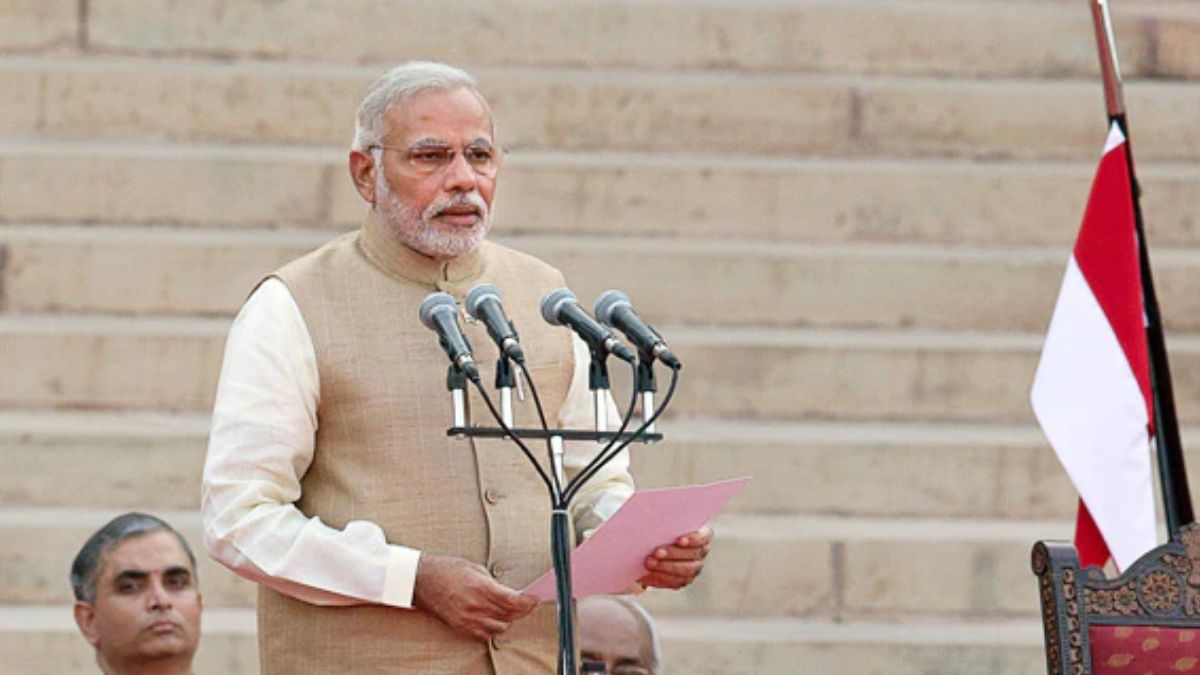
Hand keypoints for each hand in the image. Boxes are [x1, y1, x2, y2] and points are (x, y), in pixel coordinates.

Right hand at [413, 553, 538, 640]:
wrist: (423, 579)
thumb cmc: (448, 569)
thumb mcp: (476, 568)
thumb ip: (493, 583)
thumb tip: (509, 592)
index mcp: (481, 588)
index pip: (514, 601)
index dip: (528, 602)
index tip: (535, 599)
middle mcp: (476, 606)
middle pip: (510, 615)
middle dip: (522, 610)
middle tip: (526, 603)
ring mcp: (468, 618)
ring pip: (500, 627)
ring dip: (508, 620)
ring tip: (509, 611)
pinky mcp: (461, 626)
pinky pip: (484, 634)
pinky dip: (492, 628)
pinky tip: (493, 619)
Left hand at [638, 525, 712, 589]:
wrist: (652, 545)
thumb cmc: (661, 527)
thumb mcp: (664, 522)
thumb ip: (665, 521)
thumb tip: (655, 517)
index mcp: (702, 535)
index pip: (703, 537)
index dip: (693, 539)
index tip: (679, 540)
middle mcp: (701, 552)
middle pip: (693, 555)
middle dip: (673, 554)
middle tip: (656, 552)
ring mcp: (694, 568)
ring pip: (685, 571)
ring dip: (666, 567)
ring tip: (649, 562)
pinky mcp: (683, 580)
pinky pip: (675, 582)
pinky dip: (661, 578)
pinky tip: (648, 574)